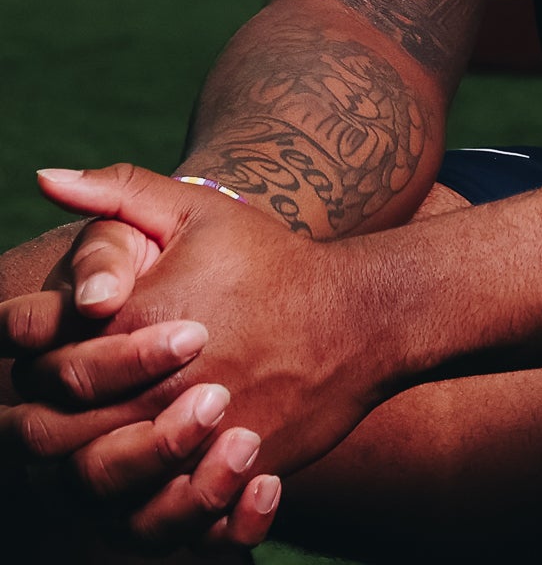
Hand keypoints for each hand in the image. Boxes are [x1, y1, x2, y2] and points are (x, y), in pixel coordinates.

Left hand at [2, 164, 382, 550]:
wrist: (355, 317)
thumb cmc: (268, 259)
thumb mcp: (195, 210)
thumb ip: (116, 193)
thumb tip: (45, 177)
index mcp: (134, 319)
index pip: (39, 359)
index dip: (26, 354)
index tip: (39, 345)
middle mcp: (155, 385)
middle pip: (51, 430)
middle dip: (40, 417)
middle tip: (61, 399)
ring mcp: (190, 438)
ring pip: (92, 482)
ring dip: (81, 462)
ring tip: (96, 434)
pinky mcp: (220, 478)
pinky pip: (151, 517)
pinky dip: (133, 506)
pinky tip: (138, 475)